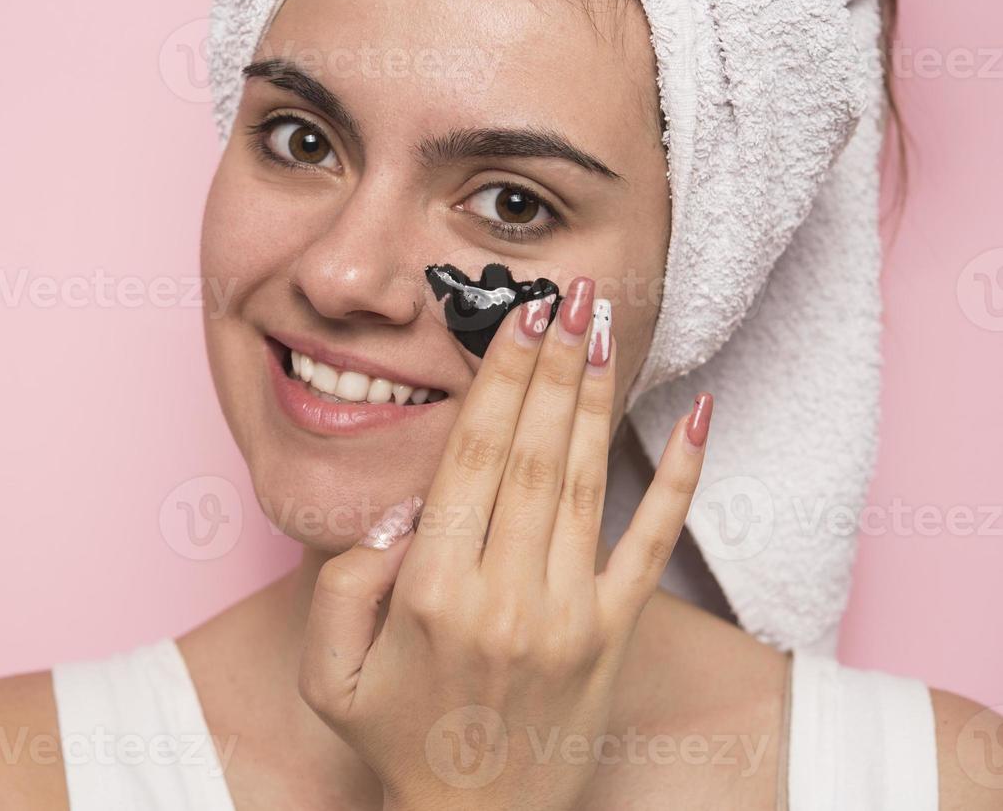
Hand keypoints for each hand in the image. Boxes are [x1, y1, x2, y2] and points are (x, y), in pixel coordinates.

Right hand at [298, 278, 712, 809]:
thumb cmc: (397, 738)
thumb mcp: (329, 674)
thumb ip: (343, 584)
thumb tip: (400, 513)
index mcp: (433, 593)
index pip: (472, 459)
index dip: (498, 381)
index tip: (515, 318)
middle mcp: (506, 595)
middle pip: (534, 453)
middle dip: (551, 364)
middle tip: (567, 291)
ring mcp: (570, 614)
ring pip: (587, 480)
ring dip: (596, 396)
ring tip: (606, 326)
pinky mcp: (615, 634)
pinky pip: (652, 543)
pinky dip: (681, 478)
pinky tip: (700, 420)